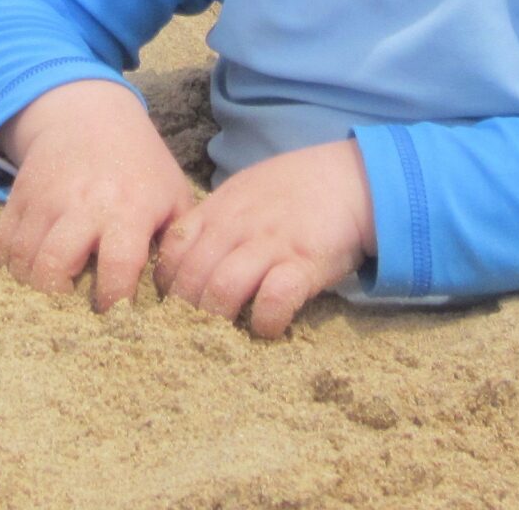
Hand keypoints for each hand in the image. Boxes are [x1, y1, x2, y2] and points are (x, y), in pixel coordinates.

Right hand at [0, 80, 197, 311]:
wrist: (89, 114)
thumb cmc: (139, 165)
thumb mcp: (172, 195)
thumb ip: (178, 244)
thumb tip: (176, 295)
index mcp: (129, 209)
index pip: (117, 269)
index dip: (113, 301)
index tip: (115, 313)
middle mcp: (83, 204)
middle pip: (53, 266)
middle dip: (58, 298)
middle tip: (72, 305)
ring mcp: (46, 198)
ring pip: (23, 258)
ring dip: (32, 284)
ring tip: (52, 288)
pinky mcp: (20, 194)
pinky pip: (3, 242)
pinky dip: (10, 263)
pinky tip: (31, 266)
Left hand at [155, 139, 374, 338]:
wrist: (350, 179)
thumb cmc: (295, 190)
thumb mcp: (244, 193)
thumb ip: (215, 221)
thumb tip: (188, 259)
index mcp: (218, 210)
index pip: (173, 252)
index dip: (168, 285)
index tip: (175, 306)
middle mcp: (236, 226)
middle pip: (192, 277)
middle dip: (186, 313)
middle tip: (194, 334)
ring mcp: (269, 243)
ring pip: (222, 289)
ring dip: (218, 320)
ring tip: (224, 338)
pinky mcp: (303, 263)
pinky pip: (273, 300)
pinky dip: (264, 321)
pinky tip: (266, 329)